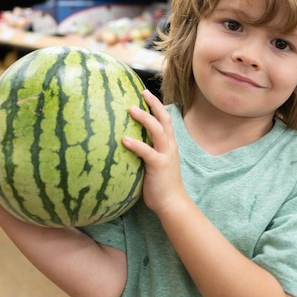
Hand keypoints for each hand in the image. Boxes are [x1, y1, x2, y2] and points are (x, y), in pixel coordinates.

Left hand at [122, 90, 188, 214]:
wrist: (172, 203)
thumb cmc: (160, 186)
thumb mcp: (155, 165)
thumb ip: (145, 153)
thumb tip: (124, 144)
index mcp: (169, 145)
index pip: (165, 120)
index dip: (157, 106)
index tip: (145, 94)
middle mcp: (169, 146)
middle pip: (164, 119)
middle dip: (154, 104)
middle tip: (142, 92)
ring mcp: (166, 155)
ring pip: (158, 131)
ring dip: (145, 118)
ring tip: (131, 109)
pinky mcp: (159, 165)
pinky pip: (147, 152)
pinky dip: (136, 144)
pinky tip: (124, 140)